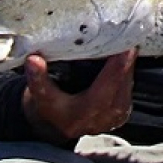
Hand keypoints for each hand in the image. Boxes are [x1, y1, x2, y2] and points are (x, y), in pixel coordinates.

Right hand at [22, 49, 136, 141]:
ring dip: (128, 63)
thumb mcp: (40, 96)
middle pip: (123, 81)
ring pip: (129, 83)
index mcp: (85, 114)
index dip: (118, 64)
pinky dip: (127, 70)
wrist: (55, 128)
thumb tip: (33, 60)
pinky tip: (125, 55)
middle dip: (126, 58)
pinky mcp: (123, 112)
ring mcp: (116, 117)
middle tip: (129, 34)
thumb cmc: (49, 109)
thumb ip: (37, 79)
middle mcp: (105, 117)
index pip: (107, 85)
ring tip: (127, 40)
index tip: (124, 45)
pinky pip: (129, 86)